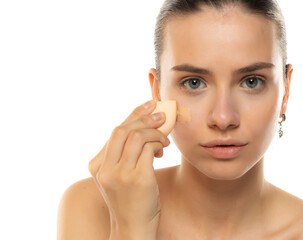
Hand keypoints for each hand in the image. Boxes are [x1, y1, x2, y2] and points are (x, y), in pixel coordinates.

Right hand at [88, 100, 169, 238]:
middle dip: (145, 119)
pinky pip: (150, 148)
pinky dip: (159, 144)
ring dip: (155, 133)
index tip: (149, 105)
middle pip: (123, 130)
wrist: (133, 228)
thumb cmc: (130, 200)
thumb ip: (124, 153)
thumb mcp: (119, 176)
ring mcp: (119, 173)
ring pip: (137, 136)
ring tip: (164, 141)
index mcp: (97, 165)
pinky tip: (163, 150)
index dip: (134, 115)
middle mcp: (104, 168)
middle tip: (162, 117)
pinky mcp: (137, 178)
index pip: (116, 131)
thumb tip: (144, 126)